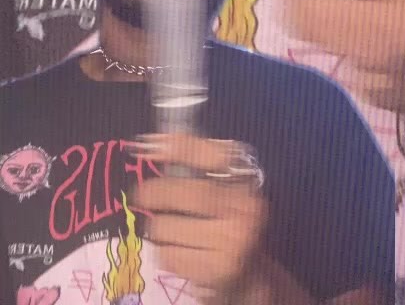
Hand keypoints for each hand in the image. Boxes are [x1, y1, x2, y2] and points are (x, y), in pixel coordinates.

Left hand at [128, 134, 267, 300]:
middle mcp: (246, 209)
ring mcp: (234, 242)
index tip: (146, 146)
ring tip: (172, 231)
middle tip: (140, 194)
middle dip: (154, 192)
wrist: (249, 275)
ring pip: (168, 227)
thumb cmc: (227, 223)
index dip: (179, 147)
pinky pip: (169, 255)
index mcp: (246, 182)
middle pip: (184, 192)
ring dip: (160, 228)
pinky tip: (180, 252)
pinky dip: (166, 253)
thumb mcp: (221, 190)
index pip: (213, 155)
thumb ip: (194, 163)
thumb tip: (150, 143)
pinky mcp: (217, 272)